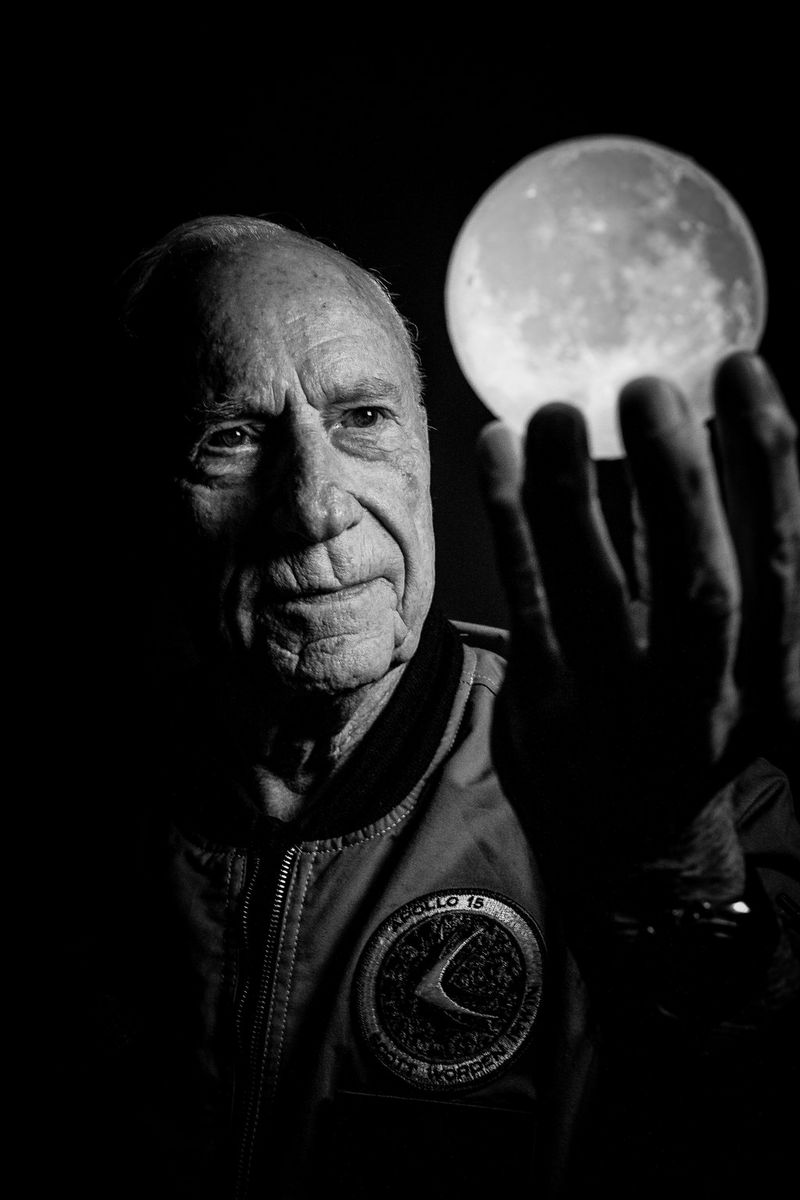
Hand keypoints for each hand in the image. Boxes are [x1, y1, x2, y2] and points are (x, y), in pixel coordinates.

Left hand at [476, 352, 798, 907]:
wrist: (634, 850)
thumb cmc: (692, 730)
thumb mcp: (741, 672)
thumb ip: (728, 574)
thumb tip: (712, 445)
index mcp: (766, 682)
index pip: (779, 566)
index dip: (768, 470)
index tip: (745, 371)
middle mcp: (699, 699)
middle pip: (697, 586)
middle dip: (677, 482)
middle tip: (648, 386)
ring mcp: (617, 710)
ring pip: (597, 594)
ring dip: (574, 496)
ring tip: (557, 409)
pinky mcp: (545, 707)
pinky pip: (526, 604)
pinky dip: (512, 523)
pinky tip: (497, 451)